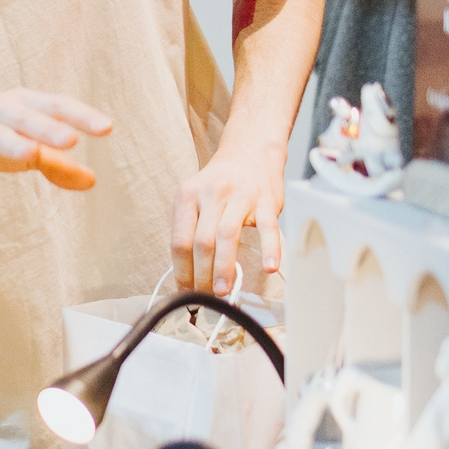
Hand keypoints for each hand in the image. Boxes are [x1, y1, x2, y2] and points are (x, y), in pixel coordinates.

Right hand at [0, 89, 114, 200]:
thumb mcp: (26, 147)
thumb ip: (58, 164)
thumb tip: (93, 181)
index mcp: (21, 103)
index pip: (54, 104)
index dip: (80, 115)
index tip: (106, 128)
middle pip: (23, 116)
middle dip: (46, 127)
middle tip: (71, 140)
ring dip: (10, 142)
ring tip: (30, 155)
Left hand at [173, 138, 285, 295]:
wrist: (250, 150)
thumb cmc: (220, 182)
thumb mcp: (195, 197)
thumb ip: (190, 229)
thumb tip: (188, 274)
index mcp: (187, 195)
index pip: (179, 240)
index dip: (181, 270)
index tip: (185, 291)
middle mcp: (211, 193)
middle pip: (201, 241)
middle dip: (201, 275)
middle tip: (204, 298)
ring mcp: (240, 195)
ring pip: (227, 236)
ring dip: (224, 267)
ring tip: (223, 290)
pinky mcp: (266, 200)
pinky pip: (267, 227)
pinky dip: (269, 248)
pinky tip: (268, 267)